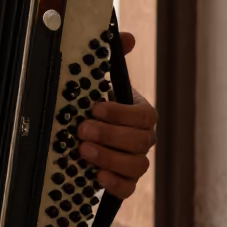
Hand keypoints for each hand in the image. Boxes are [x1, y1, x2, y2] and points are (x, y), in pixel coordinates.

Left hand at [74, 32, 157, 199]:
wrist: (82, 137)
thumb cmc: (94, 108)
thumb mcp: (100, 83)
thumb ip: (114, 59)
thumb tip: (127, 37)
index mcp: (141, 115)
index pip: (144, 116)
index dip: (121, 113)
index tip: (95, 107)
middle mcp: (143, 140)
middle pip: (141, 142)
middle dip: (110, 135)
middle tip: (82, 130)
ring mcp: (135, 162)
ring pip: (137, 165)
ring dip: (109, 158)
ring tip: (82, 150)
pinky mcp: (123, 183)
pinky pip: (128, 188)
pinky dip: (115, 184)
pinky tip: (96, 177)